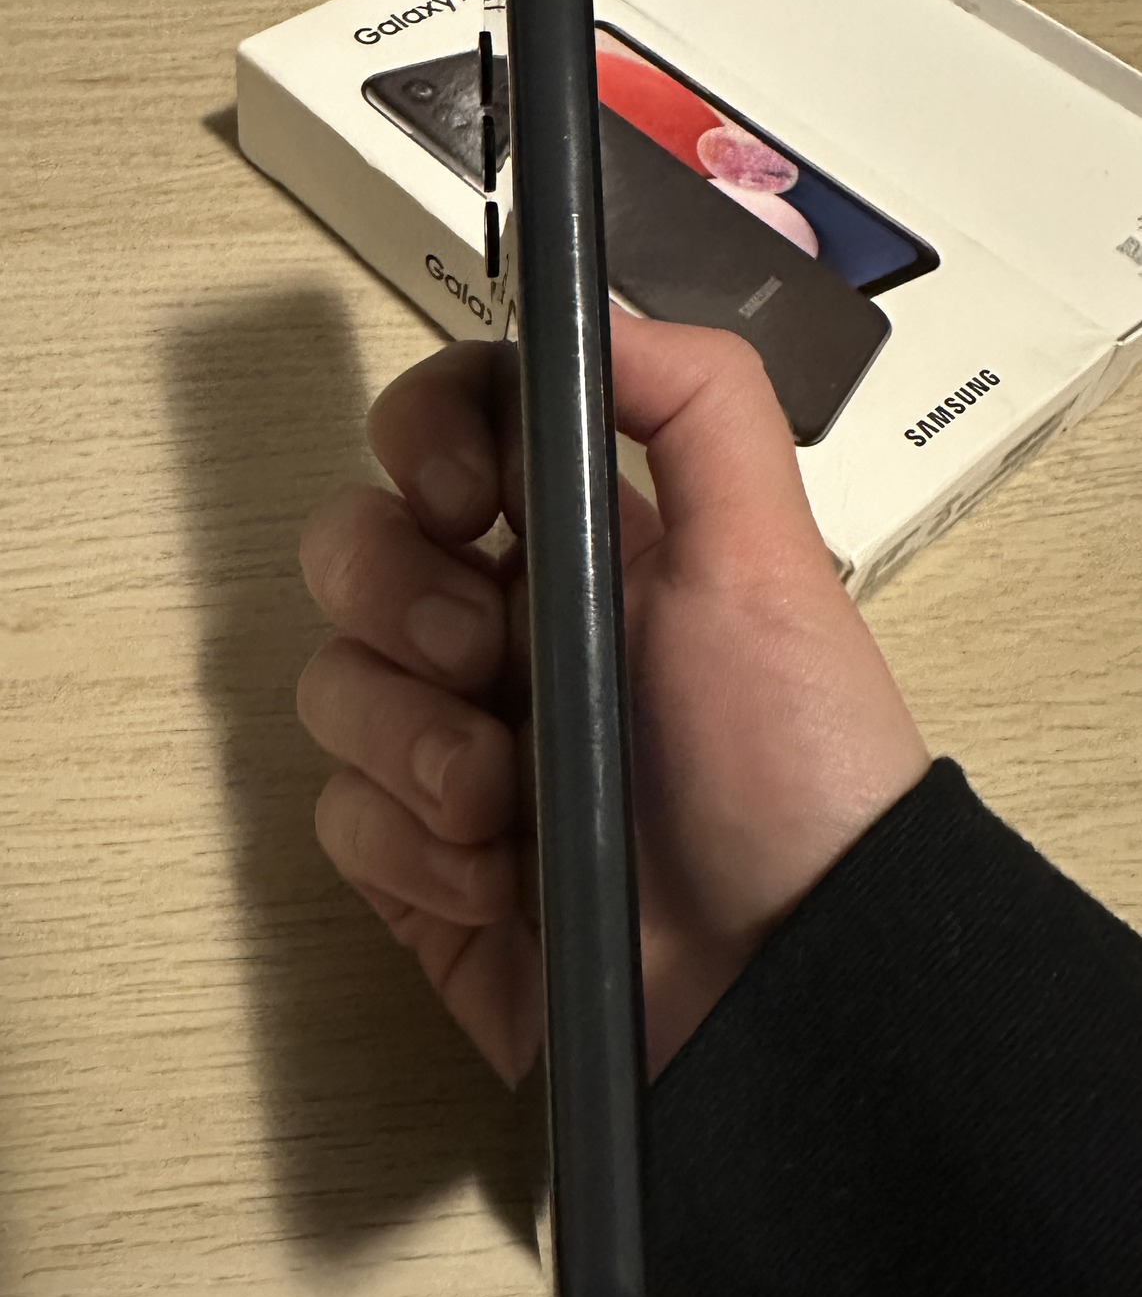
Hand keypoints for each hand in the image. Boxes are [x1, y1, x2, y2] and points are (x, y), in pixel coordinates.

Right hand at [296, 312, 929, 1084]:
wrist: (783, 985)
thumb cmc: (790, 765)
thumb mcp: (771, 563)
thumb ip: (698, 407)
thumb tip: (592, 311)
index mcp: (583, 550)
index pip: (450, 438)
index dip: (422, 441)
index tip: (457, 493)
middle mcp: (507, 634)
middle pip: (358, 547)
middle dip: (395, 593)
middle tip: (481, 653)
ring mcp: (455, 749)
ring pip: (332, 681)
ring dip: (407, 736)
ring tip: (502, 800)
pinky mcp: (420, 863)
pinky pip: (339, 813)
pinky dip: (408, 844)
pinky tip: (497, 879)